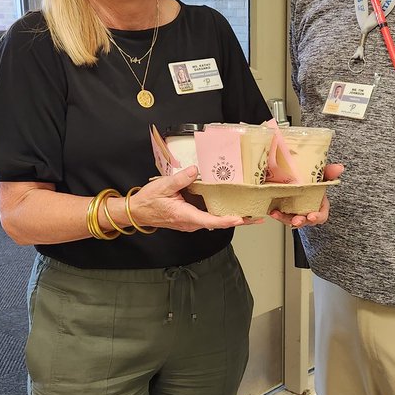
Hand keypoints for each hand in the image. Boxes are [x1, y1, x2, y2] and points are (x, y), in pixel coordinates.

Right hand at [127, 167, 260, 231]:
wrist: (137, 212)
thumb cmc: (149, 201)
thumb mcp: (163, 186)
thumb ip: (181, 179)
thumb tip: (196, 171)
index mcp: (185, 216)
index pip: (210, 220)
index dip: (226, 220)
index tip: (240, 218)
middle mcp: (190, 223)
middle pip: (218, 223)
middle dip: (238, 221)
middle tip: (257, 218)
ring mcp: (191, 223)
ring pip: (214, 222)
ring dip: (231, 218)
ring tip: (250, 214)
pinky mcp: (190, 219)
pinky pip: (209, 218)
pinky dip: (221, 215)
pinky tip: (231, 208)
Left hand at [269, 163, 343, 227]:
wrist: (297, 177)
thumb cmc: (313, 181)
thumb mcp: (322, 175)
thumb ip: (329, 172)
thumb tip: (339, 167)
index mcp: (319, 205)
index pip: (321, 215)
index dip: (317, 217)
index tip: (312, 216)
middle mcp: (307, 211)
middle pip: (305, 221)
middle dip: (300, 222)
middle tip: (296, 221)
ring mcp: (296, 212)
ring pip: (291, 220)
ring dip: (284, 219)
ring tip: (277, 214)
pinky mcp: (285, 210)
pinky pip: (281, 215)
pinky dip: (276, 214)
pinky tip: (272, 211)